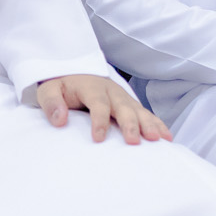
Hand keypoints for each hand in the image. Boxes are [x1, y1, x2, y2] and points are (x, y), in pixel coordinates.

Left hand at [35, 74, 169, 143]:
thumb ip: (51, 103)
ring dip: (149, 124)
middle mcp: (111, 91)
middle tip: (134, 141)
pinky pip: (146, 114)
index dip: (99, 120)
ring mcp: (123, 98)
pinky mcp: (130, 105)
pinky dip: (157, 124)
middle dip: (130, 123)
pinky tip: (167, 137)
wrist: (73, 73)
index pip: (97, 103)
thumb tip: (60, 120)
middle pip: (123, 107)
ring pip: (138, 110)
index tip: (98, 139)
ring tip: (158, 139)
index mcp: (91, 87)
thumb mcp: (48, 90)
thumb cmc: (61, 87)